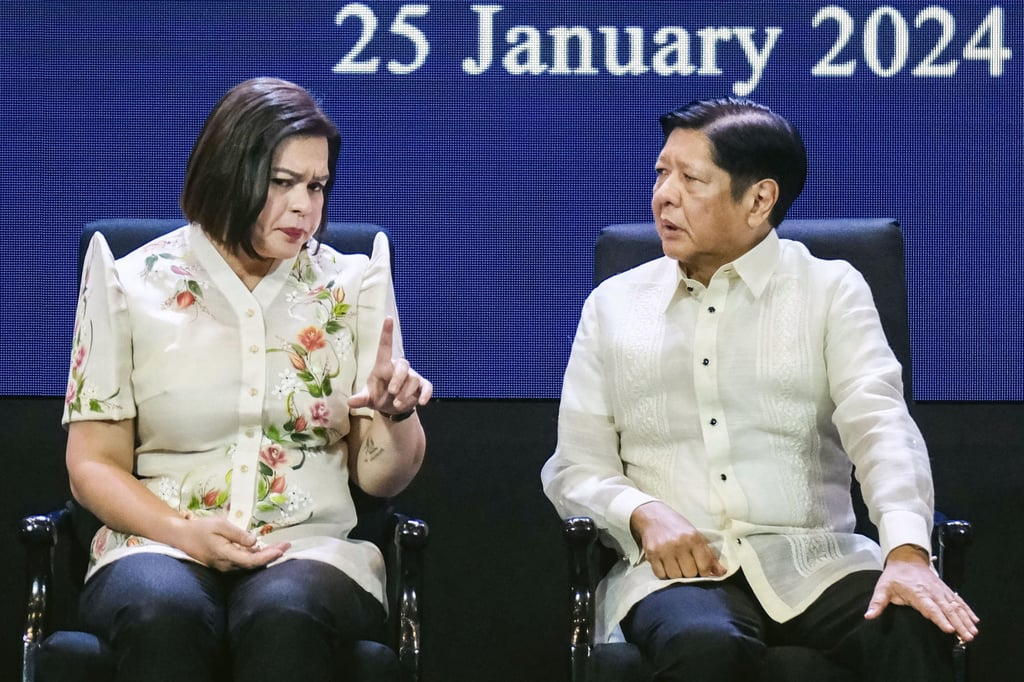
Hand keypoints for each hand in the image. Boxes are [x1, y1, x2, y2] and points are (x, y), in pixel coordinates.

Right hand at [174, 515, 289, 571]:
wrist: (181, 537)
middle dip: (272, 555)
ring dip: (265, 556)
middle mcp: (227, 565)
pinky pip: (243, 562)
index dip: (269, 556)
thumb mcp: (219, 526)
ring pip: (249, 564)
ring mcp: (225, 567)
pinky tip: (265, 549)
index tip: (282, 549)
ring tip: (280, 546)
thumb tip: (254, 542)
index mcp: (226, 555)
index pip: (252, 561)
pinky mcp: (224, 564)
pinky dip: (256, 556)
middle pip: (254, 564)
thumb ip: (237, 534)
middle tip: (287, 545)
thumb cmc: (200, 529)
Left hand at [348, 317, 432, 415]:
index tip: (388, 319)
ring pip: (414, 379)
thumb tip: (350, 402)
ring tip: (397, 404)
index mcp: (383, 367)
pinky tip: (422, 402)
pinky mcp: (422, 386)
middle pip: (403, 365)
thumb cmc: (378, 396)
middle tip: (392, 393)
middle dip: (398, 379)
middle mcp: (399, 369)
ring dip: (406, 393)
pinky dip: (425, 394)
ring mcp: (412, 377)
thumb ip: (361, 399)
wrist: (392, 408)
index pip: (385, 347)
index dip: (387, 333)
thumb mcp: (368, 398)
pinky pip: (427, 387)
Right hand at [629, 501, 725, 578]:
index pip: (704, 567)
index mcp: (693, 538)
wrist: (652, 515)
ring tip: (675, 565)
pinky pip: (660, 575)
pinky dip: (664, 574)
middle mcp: (679, 543)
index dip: (704, 572)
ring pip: (675, 576)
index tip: (700, 569)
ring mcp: (663, 549)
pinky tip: (665, 565)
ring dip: (676, 574)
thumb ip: (709, 555)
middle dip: (690, 573)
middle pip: (690, 574)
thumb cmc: (677, 527)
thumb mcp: (696, 536)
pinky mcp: (651, 554)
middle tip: (686, 566)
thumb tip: (722, 572)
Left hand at [865, 544, 979, 641]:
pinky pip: (958, 600)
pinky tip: (975, 619)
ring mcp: (941, 590)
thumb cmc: (894, 575)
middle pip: (947, 610)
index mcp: (917, 593)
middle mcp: (932, 592)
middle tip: (967, 637)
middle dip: (958, 624)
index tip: (948, 629)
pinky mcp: (945, 589)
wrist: (906, 557)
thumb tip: (868, 616)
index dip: (939, 619)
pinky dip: (967, 610)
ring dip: (965, 619)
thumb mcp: (883, 587)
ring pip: (956, 606)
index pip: (930, 608)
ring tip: (973, 632)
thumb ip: (877, 603)